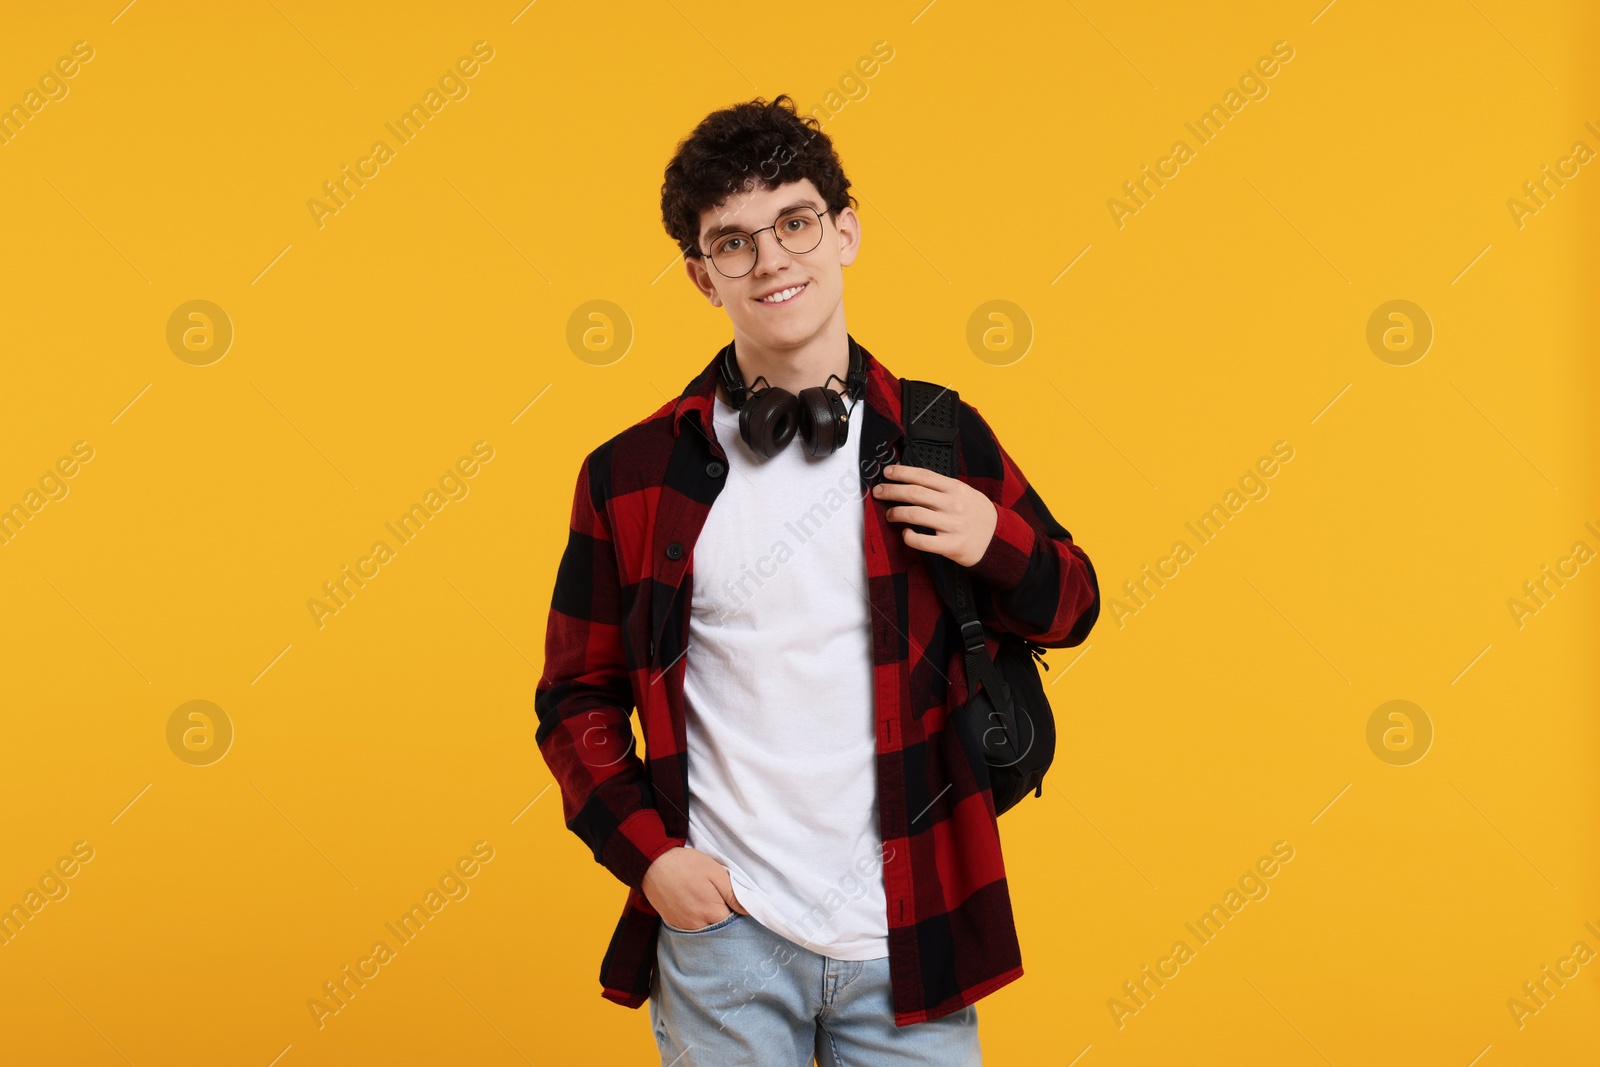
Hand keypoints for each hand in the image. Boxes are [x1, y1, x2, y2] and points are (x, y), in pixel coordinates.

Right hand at [641, 846, 747, 929]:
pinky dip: (696, 922)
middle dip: (724, 919)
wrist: (653, 863)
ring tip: (706, 902)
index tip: (734, 902)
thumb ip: (733, 894)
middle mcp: (698, 925)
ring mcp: (683, 926)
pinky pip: (691, 929)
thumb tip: (747, 911)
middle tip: (721, 901)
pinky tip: (695, 907)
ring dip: (710, 921)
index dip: (736, 913)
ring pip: (704, 930)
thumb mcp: (715, 872)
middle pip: (718, 929)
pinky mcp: (673, 923)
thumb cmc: (686, 865)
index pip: (733, 922)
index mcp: (712, 912)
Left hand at [872, 464, 998, 566]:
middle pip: (914, 493)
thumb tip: (914, 481)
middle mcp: (953, 504)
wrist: (999, 540)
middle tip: (878, 491)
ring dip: (895, 513)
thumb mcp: (966, 493)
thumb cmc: (978, 515)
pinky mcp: (950, 546)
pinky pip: (921, 541)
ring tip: (889, 514)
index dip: (902, 472)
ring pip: (914, 515)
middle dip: (891, 490)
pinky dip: (908, 536)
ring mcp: (951, 525)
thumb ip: (944, 487)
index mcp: (956, 489)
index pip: (923, 476)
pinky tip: (905, 533)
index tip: (887, 472)